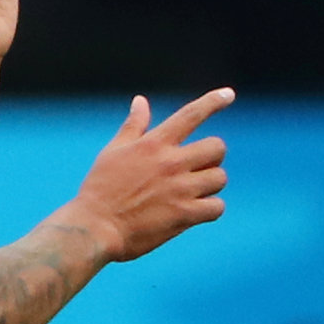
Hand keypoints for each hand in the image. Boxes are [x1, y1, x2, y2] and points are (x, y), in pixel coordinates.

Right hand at [67, 89, 232, 262]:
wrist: (94, 228)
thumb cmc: (100, 189)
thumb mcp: (114, 151)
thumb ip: (134, 126)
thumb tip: (140, 101)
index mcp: (154, 144)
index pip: (191, 114)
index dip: (213, 101)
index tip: (228, 94)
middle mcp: (171, 162)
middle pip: (217, 147)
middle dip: (212, 156)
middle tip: (198, 167)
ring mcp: (180, 189)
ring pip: (219, 178)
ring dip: (211, 184)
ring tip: (193, 192)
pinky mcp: (184, 215)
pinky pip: (217, 207)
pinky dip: (210, 209)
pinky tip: (196, 211)